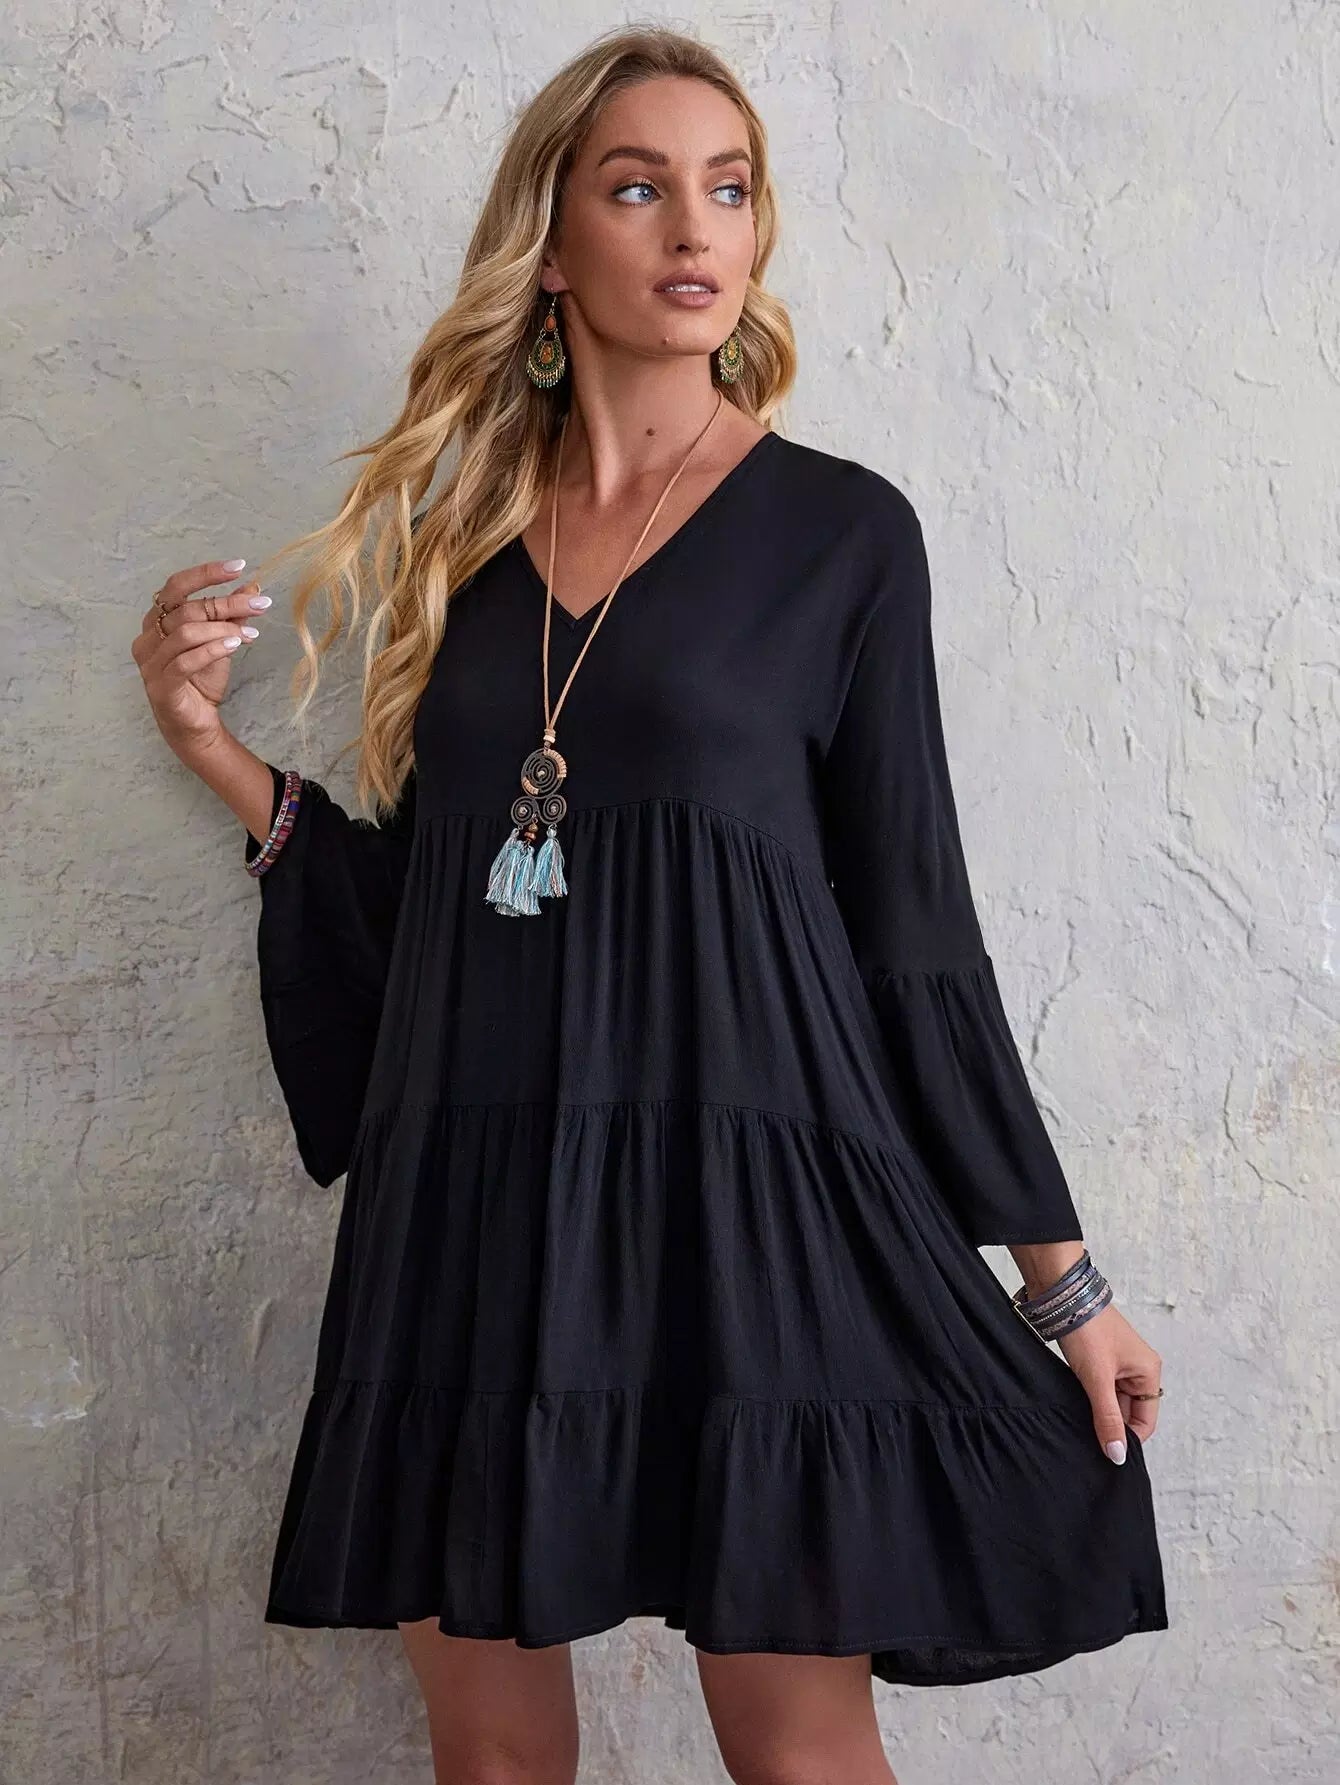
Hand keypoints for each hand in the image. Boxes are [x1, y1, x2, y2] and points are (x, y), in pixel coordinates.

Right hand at [131, 560, 269, 755]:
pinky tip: (234, 644)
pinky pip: (185, 661)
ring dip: (222, 628)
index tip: (238, 566)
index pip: (175, 587)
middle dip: (227, 603)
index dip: (205, 573)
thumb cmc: (202, 681)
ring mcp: (150, 663)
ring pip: (186, 633)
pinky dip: (212, 650)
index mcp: (156, 621)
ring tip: (248, 633)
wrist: (196, 725)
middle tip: (260, 604)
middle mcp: (148, 638)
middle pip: (186, 609)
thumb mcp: (220, 641)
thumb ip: (230, 615)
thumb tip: (252, 587)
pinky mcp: (161, 685)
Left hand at [1055, 1300, 1161, 1464]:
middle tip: (1089, 1436)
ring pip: (1113, 1401)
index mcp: (1148, 1372)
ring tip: (1079, 1418)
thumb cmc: (1086, 1329)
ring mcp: (1119, 1363)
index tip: (1106, 1452)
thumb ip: (1108, 1418)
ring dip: (1099, 1411)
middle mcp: (1138, 1368)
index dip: (1128, 1439)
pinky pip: (1100, 1388)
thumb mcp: (1097, 1379)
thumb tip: (1118, 1455)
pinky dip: (1089, 1397)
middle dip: (1112, 1425)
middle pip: (1129, 1412)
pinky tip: (1075, 1402)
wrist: (1062, 1294)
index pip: (1146, 1421)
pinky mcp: (1100, 1359)